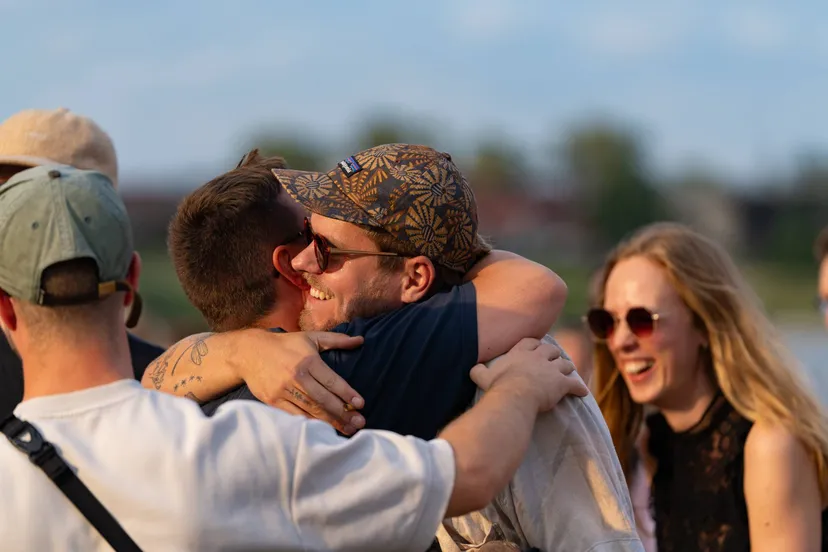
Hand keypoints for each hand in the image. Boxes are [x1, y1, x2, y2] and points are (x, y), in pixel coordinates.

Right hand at [237, 330, 366, 434]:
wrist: (249, 352)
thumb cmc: (286, 345)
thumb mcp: (311, 337)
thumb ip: (337, 340)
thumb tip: (360, 340)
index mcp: (308, 360)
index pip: (332, 380)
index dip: (347, 393)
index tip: (361, 404)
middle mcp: (297, 376)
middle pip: (323, 399)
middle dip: (343, 413)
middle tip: (359, 423)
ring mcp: (283, 390)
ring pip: (310, 410)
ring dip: (330, 422)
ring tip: (347, 430)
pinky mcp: (273, 401)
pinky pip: (295, 415)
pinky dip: (310, 424)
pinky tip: (323, 431)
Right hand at [470, 337, 587, 412]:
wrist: (515, 395)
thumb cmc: (498, 385)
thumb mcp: (482, 376)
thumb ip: (478, 370)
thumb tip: (473, 368)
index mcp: (520, 352)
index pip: (531, 342)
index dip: (535, 345)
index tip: (536, 348)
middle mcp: (539, 357)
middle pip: (551, 350)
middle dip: (554, 354)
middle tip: (554, 360)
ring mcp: (552, 369)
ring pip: (565, 364)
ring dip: (567, 367)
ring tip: (569, 372)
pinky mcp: (562, 383)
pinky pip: (575, 384)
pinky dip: (579, 388)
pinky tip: (582, 392)